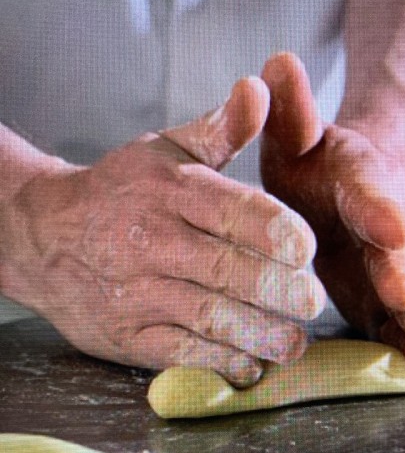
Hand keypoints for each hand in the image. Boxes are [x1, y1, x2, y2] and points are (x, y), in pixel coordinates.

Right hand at [0, 77, 324, 384]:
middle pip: (227, 270)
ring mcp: (139, 293)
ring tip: (294, 341)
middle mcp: (154, 243)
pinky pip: (181, 352)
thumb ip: (220, 130)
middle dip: (277, 289)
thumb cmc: (121, 192)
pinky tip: (251, 363)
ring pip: (209, 316)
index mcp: (170, 191)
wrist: (43, 238)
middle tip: (312, 302)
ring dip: (258, 333)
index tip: (307, 250)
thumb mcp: (165, 150)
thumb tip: (259, 89)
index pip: (231, 209)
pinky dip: (220, 360)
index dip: (274, 230)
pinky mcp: (128, 336)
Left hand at [260, 53, 404, 369]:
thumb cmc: (319, 166)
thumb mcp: (300, 136)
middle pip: (402, 248)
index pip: (374, 191)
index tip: (390, 227)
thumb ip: (292, 110)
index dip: (381, 209)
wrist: (361, 193)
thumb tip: (275, 63)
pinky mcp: (392, 297)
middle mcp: (389, 224)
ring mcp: (397, 263)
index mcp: (362, 180)